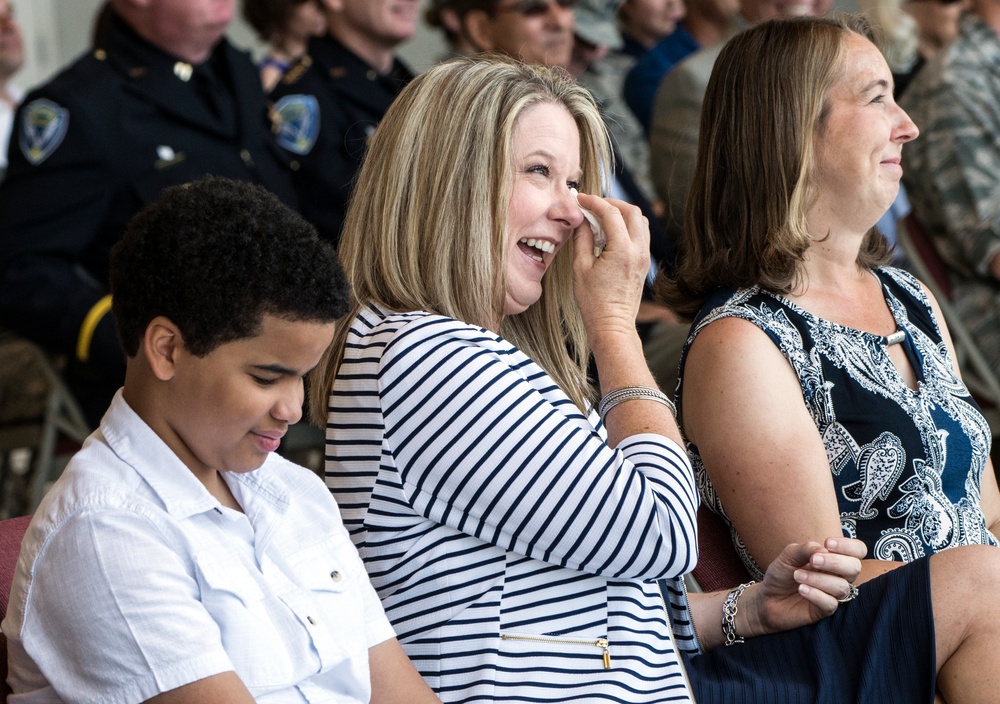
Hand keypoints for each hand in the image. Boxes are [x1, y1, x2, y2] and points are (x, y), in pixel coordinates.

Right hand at [572, 193, 650, 342]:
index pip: (610, 212)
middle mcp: (638, 250)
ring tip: (602, 219)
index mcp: (622, 250)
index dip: (593, 202)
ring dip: (622, 214)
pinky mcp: (644, 263)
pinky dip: (627, 227)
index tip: (580, 200)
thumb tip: (582, 219)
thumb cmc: (593, 302)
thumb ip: (582, 239)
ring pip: (640, 221)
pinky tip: (610, 234)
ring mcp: (644, 256)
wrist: (612, 326)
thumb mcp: (580, 268)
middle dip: (611, 203)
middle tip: (593, 206)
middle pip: (632, 211)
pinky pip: (640, 234)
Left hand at [739, 537, 865, 637]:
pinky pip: (831, 603)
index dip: (848, 545)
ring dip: (818, 579)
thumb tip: (823, 550)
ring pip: (842, 587)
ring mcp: (833, 594)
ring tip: (797, 576)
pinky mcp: (825, 611)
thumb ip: (805, 549)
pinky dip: (816, 594)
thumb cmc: (782, 574)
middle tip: (813, 561)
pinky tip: (801, 589)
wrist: (767, 598)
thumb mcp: (788, 556)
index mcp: (833, 559)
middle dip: (835, 562)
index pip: (857, 550)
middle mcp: (838, 576)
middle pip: (855, 567)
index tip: (828, 543)